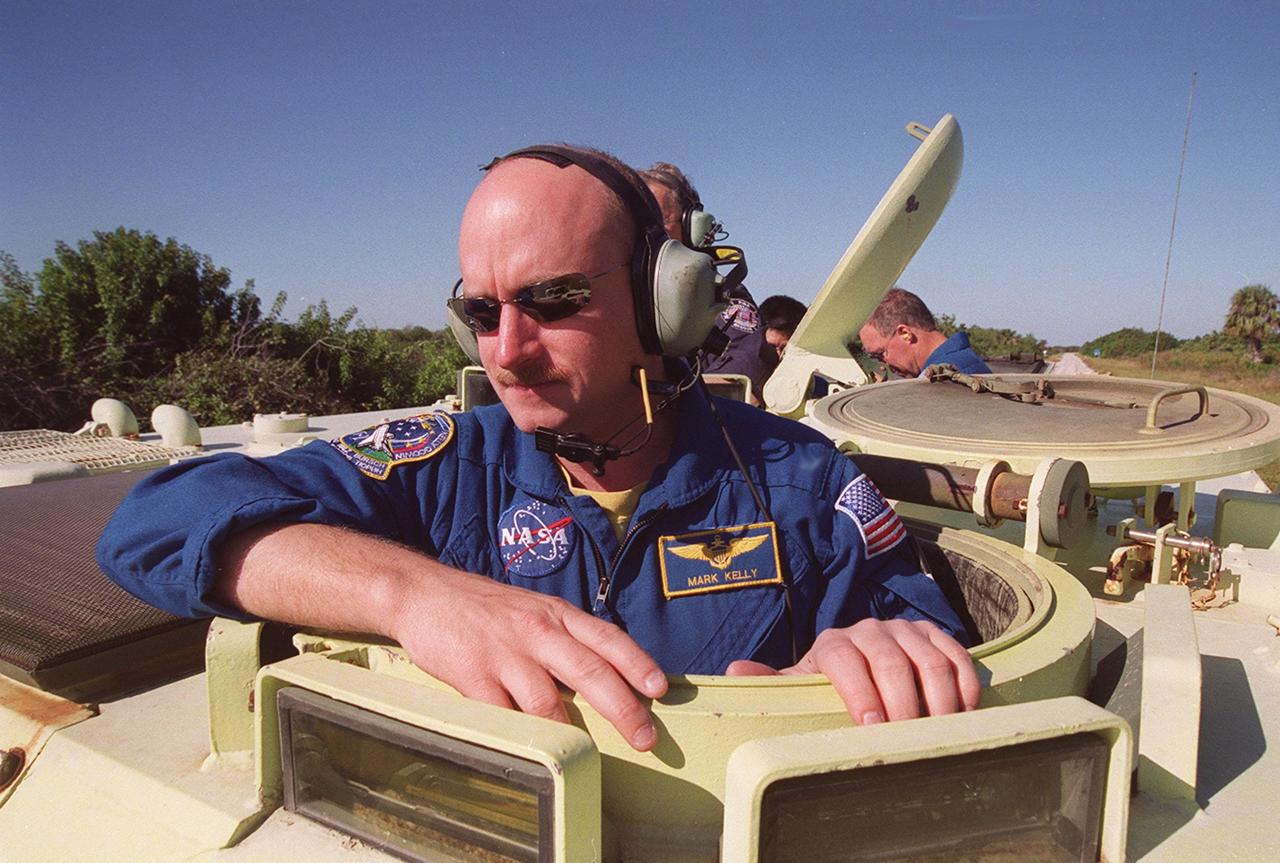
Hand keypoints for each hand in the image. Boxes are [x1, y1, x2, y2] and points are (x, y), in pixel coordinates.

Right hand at [390, 570, 668, 750]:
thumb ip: (564, 638)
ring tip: (586, 754)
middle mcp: (537, 631)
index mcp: (557, 614)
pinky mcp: (475, 677)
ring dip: (570, 733)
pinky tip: (533, 749)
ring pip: (548, 701)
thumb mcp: (533, 610)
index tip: (660, 689)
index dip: (637, 663)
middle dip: (623, 708)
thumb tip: (603, 675)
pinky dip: (521, 735)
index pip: (608, 638)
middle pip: (590, 672)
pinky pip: (505, 715)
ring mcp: (506, 655)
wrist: (422, 594)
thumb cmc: (482, 607)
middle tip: (645, 737)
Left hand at [725, 618, 978, 723]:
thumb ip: (772, 682)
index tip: (872, 726)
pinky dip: (964, 684)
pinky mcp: (935, 635)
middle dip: (902, 703)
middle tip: (909, 738)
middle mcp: (870, 629)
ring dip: (939, 699)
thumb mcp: (800, 686)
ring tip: (939, 734)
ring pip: (929, 660)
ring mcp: (905, 630)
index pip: (843, 659)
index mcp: (834, 643)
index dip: (859, 692)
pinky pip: (957, 655)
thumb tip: (734, 671)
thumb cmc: (829, 686)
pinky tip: (964, 713)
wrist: (861, 664)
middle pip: (891, 661)